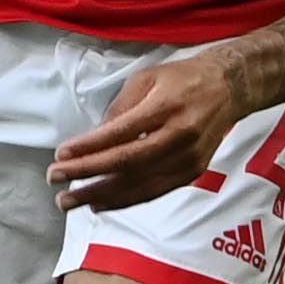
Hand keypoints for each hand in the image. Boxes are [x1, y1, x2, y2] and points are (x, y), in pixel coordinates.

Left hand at [50, 55, 244, 213]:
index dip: (88, 147)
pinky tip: (101, 204)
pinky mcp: (192, 172)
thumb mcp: (146, 79)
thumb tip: (93, 139)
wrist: (229, 89)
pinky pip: (154, 192)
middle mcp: (179, 136)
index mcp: (166, 107)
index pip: (119, 133)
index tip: (60, 155)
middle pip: (126, 163)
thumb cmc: (182, 79)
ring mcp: (188, 158)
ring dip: (101, 195)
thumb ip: (120, 109)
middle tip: (55, 181)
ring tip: (70, 200)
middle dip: (87, 174)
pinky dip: (125, 201)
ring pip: (139, 184)